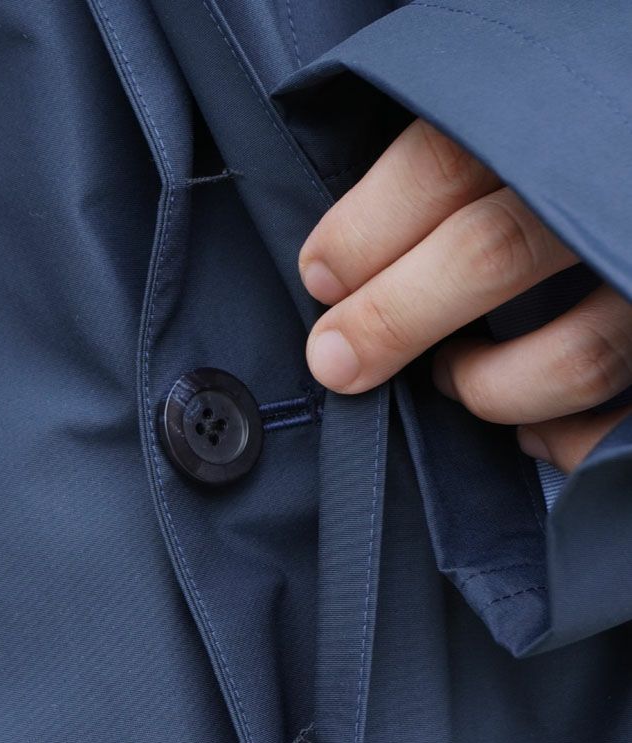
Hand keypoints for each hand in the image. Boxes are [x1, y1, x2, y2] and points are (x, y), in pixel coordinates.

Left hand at [298, 118, 631, 473]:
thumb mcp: (505, 140)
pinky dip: (562, 442)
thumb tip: (329, 273)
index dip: (364, 230)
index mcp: (557, 122)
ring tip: (450, 375)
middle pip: (490, 253)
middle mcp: (612, 193)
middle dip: (393, 320)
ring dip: (483, 386)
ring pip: (574, 355)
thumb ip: (440, 176)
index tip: (319, 276)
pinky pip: (616, 426)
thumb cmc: (560, 170)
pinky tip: (529, 430)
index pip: (445, 162)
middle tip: (338, 359)